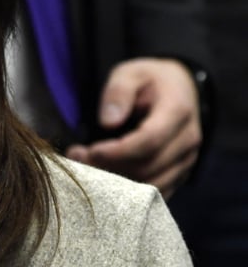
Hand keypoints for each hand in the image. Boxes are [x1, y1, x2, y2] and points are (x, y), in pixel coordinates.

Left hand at [65, 58, 200, 198]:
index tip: (91, 150)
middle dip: (110, 167)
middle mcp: (187, 141)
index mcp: (178, 111)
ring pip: (150, 185)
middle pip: (148, 167)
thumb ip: (118, 91)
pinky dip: (127, 192)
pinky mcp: (179, 175)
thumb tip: (108, 121)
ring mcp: (186, 161)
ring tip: (85, 165)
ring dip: (115, 182)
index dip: (118, 151)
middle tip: (77, 156)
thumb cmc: (150, 81)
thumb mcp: (131, 73)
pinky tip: (103, 178)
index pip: (150, 140)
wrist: (180, 90)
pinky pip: (153, 193)